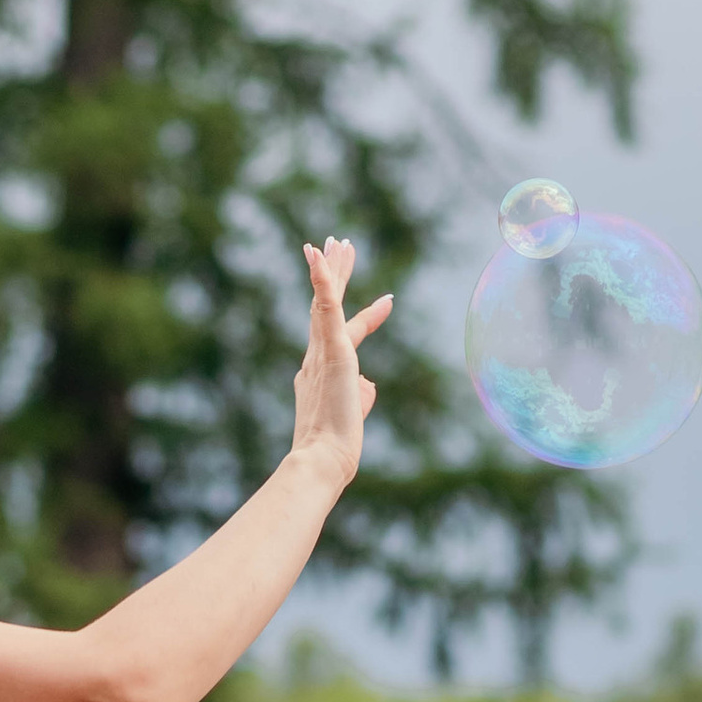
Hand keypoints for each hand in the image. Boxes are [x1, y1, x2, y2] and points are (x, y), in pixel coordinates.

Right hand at [289, 236, 391, 489]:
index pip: (341, 333)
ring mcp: (322, 352)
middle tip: (338, 245)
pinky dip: (322, 279)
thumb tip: (368, 386)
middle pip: (325, 306)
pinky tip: (319, 254)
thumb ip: (361, 395)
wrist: (322, 459)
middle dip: (334, 274)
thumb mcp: (355, 414)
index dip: (364, 314)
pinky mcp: (331, 351)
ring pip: (326, 300)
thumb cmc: (336, 447)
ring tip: (336, 242)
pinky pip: (327, 307)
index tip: (386, 300)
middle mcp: (315, 358)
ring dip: (331, 269)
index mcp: (320, 372)